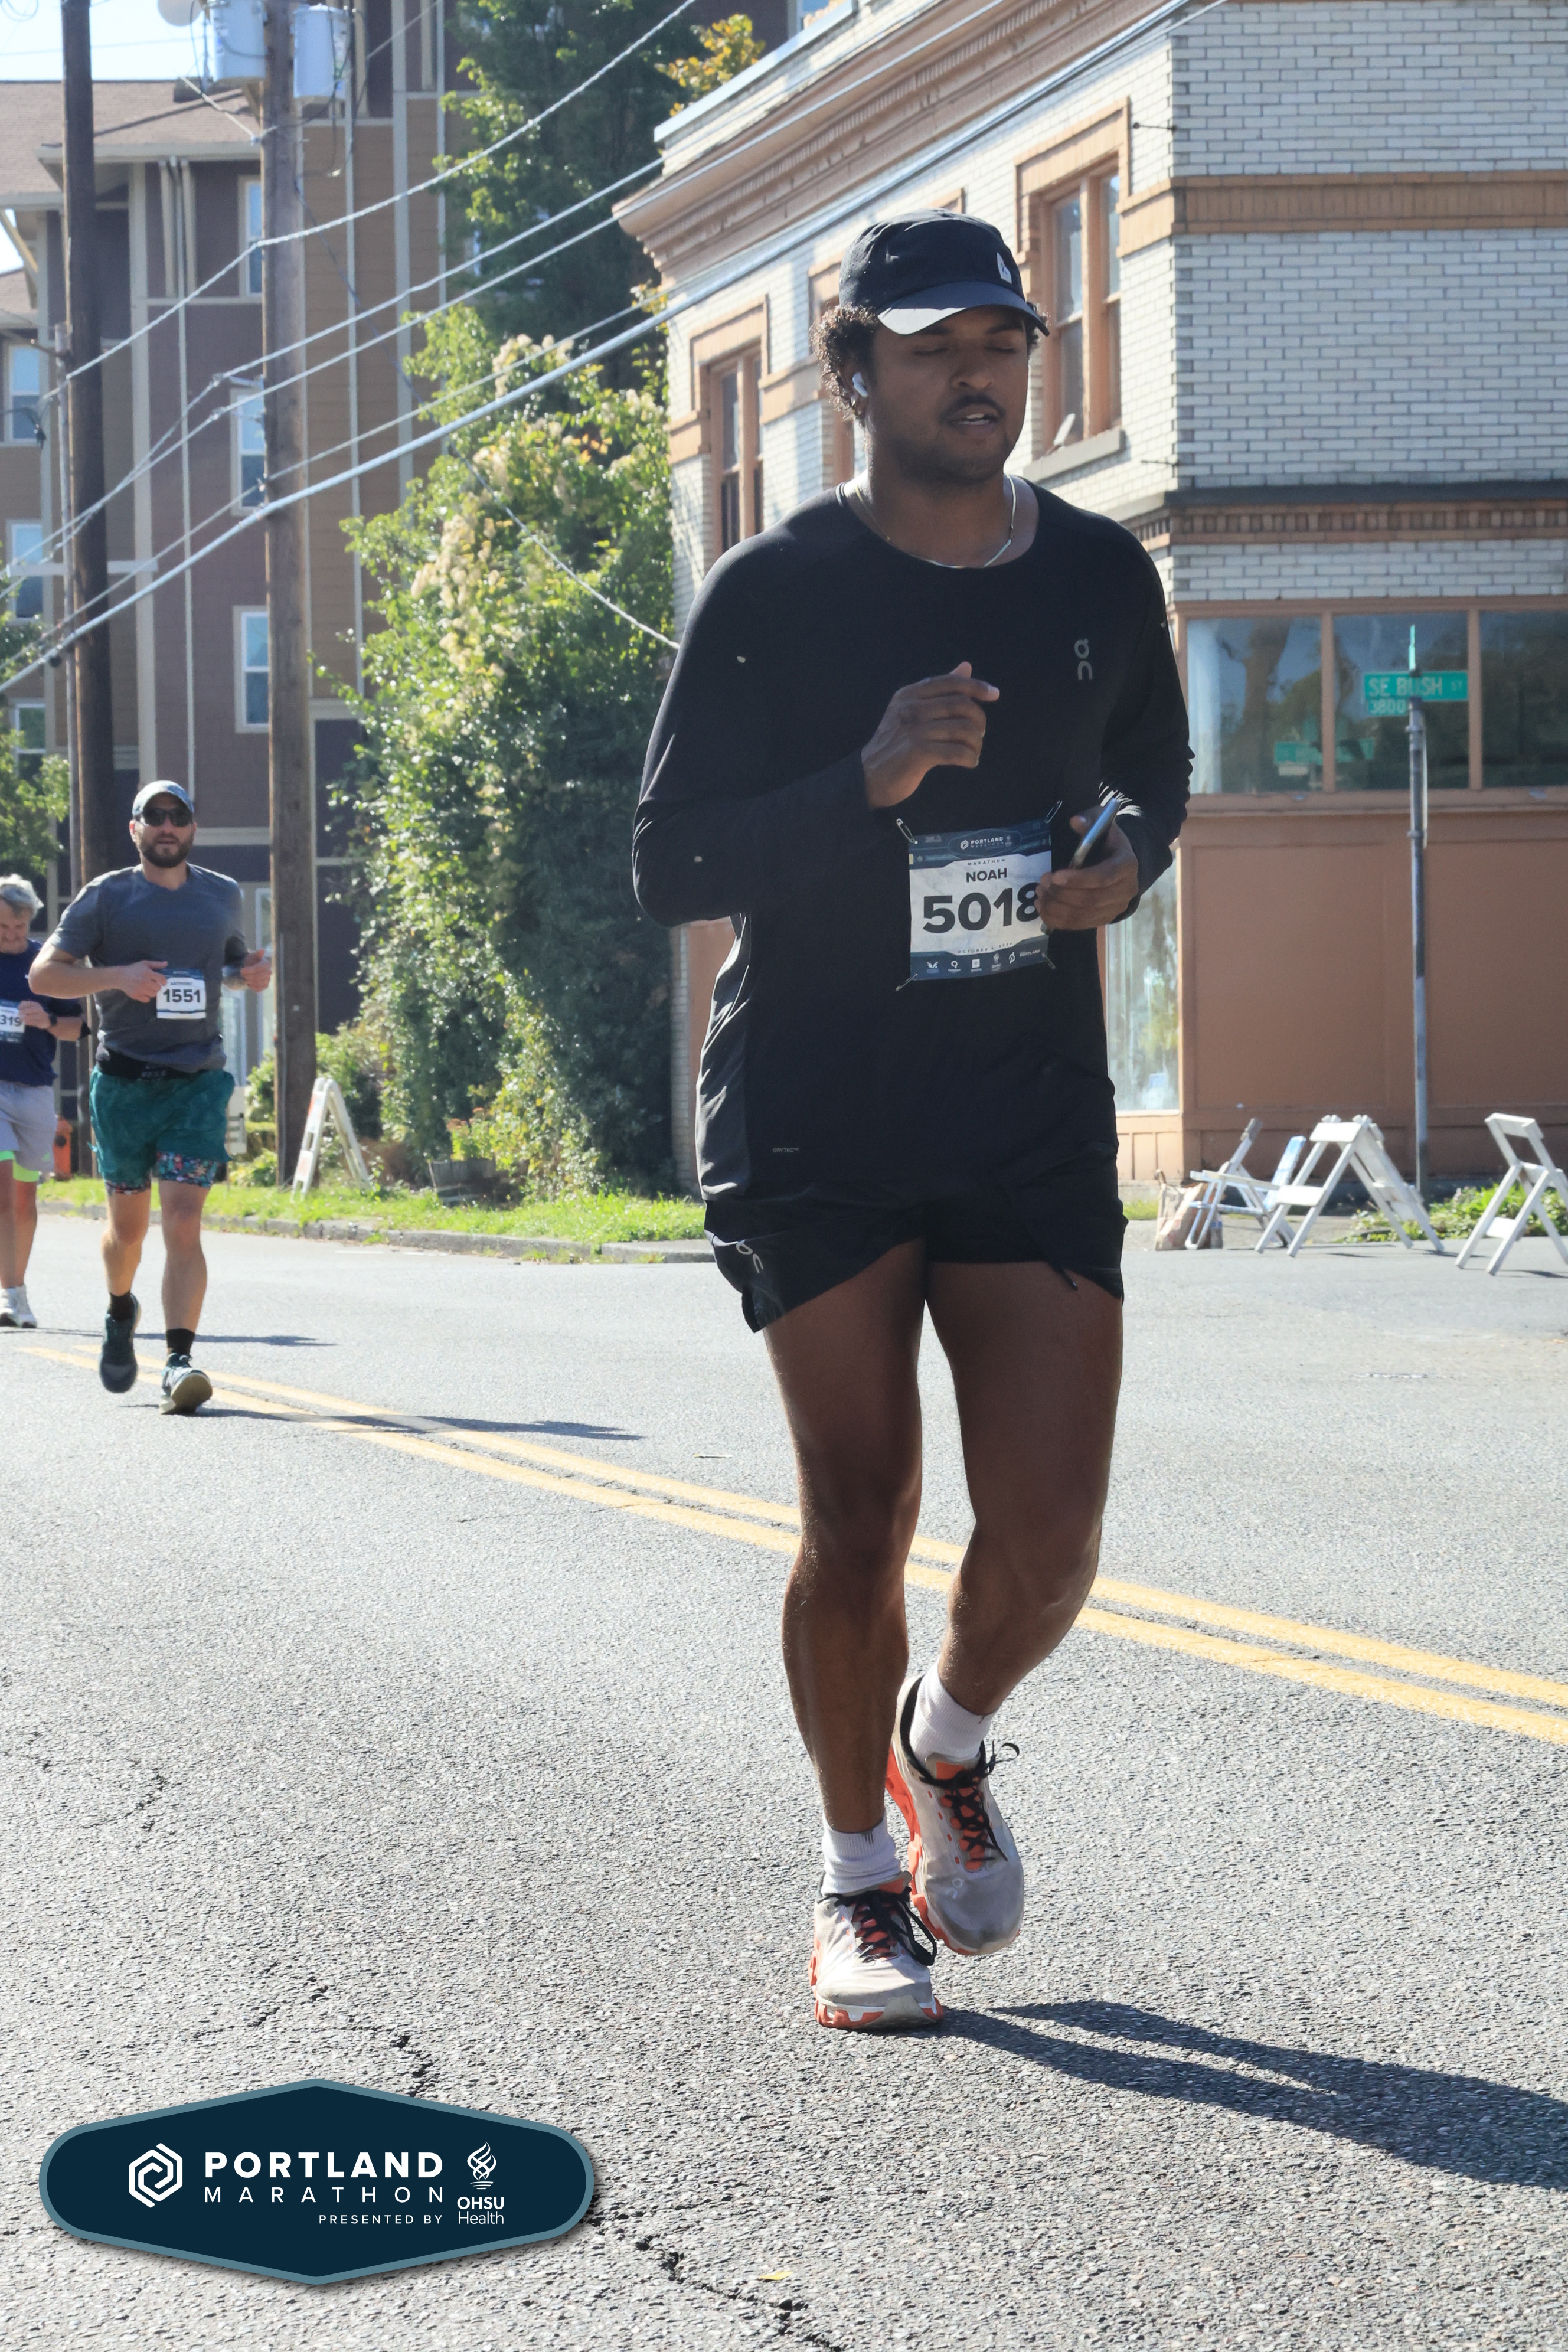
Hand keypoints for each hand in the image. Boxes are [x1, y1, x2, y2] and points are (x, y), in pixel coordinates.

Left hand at [17, 1000, 49, 1028]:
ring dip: (26, 1017)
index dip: (23, 1005)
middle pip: (32, 1009)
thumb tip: (18, 1009)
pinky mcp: (41, 1022)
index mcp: (36, 1005)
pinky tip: (25, 1023)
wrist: (47, 1020)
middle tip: (18, 1014)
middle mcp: (39, 1009)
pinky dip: (29, 1022)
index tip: (18, 1008)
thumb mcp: (33, 1008)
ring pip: (33, 1016)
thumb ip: (26, 1007)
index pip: (29, 1003)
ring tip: (21, 1019)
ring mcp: (41, 1016)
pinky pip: (34, 1022)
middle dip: (24, 1011)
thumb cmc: (36, 1013)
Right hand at [116, 959, 167, 1001]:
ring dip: (152, 992)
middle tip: (153, 984)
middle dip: (157, 986)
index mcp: (147, 973)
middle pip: (158, 988)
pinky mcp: (136, 996)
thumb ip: (156, 964)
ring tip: (148, 988)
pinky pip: (147, 1000)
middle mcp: (144, 982)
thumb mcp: (144, 964)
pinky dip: (146, 997)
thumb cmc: (134, 969)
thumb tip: (166, 963)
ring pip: (153, 994)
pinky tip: (143, 992)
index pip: (162, 979)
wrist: (120, 977)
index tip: (162, 982)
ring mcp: (140, 990)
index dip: (164, 981)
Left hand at [241, 950, 271, 992]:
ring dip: (249, 981)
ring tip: (245, 978)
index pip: (257, 969)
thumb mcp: (252, 956)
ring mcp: (268, 980)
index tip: (241, 970)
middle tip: (242, 975)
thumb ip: (257, 954)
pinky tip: (249, 983)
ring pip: (257, 983)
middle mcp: (269, 972)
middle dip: (248, 976)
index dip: (249, 970)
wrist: (250, 968)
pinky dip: (252, 987)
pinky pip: (259, 989)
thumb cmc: (250, 961)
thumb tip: (262, 950)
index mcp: (266, 964)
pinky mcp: (265, 986)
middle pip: (257, 977)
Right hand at [861, 662, 999, 809]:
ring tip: (974, 751)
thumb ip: (939, 690)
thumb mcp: (912, 711)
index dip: (976, 686)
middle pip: (961, 705)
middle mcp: (910, 708)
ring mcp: (913, 730)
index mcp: (909, 694)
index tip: (995, 694)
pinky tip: (970, 762)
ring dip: (976, 743)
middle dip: (979, 720)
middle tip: (979, 735)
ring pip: (963, 729)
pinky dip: (969, 758)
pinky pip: (957, 752)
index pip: (950, 683)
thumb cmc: (896, 744)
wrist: (870, 776)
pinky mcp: (917, 753)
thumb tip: (966, 666)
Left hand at [1036, 813, 1139, 930]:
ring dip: (1057, 907)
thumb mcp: (1101, 824)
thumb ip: (1090, 820)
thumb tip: (1075, 821)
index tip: (1055, 875)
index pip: (1103, 877)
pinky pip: (1079, 925)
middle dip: (1062, 893)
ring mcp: (1116, 908)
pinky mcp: (1104, 919)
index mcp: (1127, 865)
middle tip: (1042, 882)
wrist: (1119, 861)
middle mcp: (1126, 890)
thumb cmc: (1107, 841)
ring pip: (1083, 915)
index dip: (1078, 879)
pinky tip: (1043, 908)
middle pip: (1091, 899)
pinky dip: (1058, 920)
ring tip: (1040, 894)